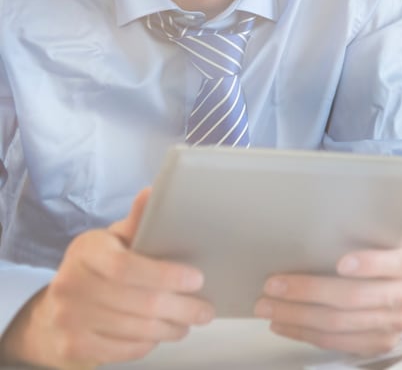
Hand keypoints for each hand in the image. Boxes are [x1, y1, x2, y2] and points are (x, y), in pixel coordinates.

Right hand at [0, 189, 211, 367]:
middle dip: (182, 308)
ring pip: (136, 329)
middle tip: (206, 310)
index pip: (126, 267)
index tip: (198, 279)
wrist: (56, 310)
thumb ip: (137, 221)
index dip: (165, 275)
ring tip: (188, 322)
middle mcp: (71, 284)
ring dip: (172, 327)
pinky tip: (161, 333)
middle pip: (139, 303)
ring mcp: (68, 318)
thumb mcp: (114, 240)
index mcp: (86, 251)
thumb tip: (154, 191)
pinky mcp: (73, 346)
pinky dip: (150, 343)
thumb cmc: (99, 268)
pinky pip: (125, 350)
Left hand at [254, 235, 401, 355]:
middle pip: (354, 298)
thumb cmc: (379, 251)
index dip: (369, 264)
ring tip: (267, 306)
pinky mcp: (380, 343)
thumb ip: (360, 232)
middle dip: (308, 291)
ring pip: (338, 324)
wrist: (400, 281)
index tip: (340, 262)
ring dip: (297, 316)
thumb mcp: (380, 235)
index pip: (394, 264)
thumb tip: (310, 228)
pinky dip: (303, 333)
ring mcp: (395, 323)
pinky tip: (283, 323)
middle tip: (273, 285)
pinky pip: (335, 343)